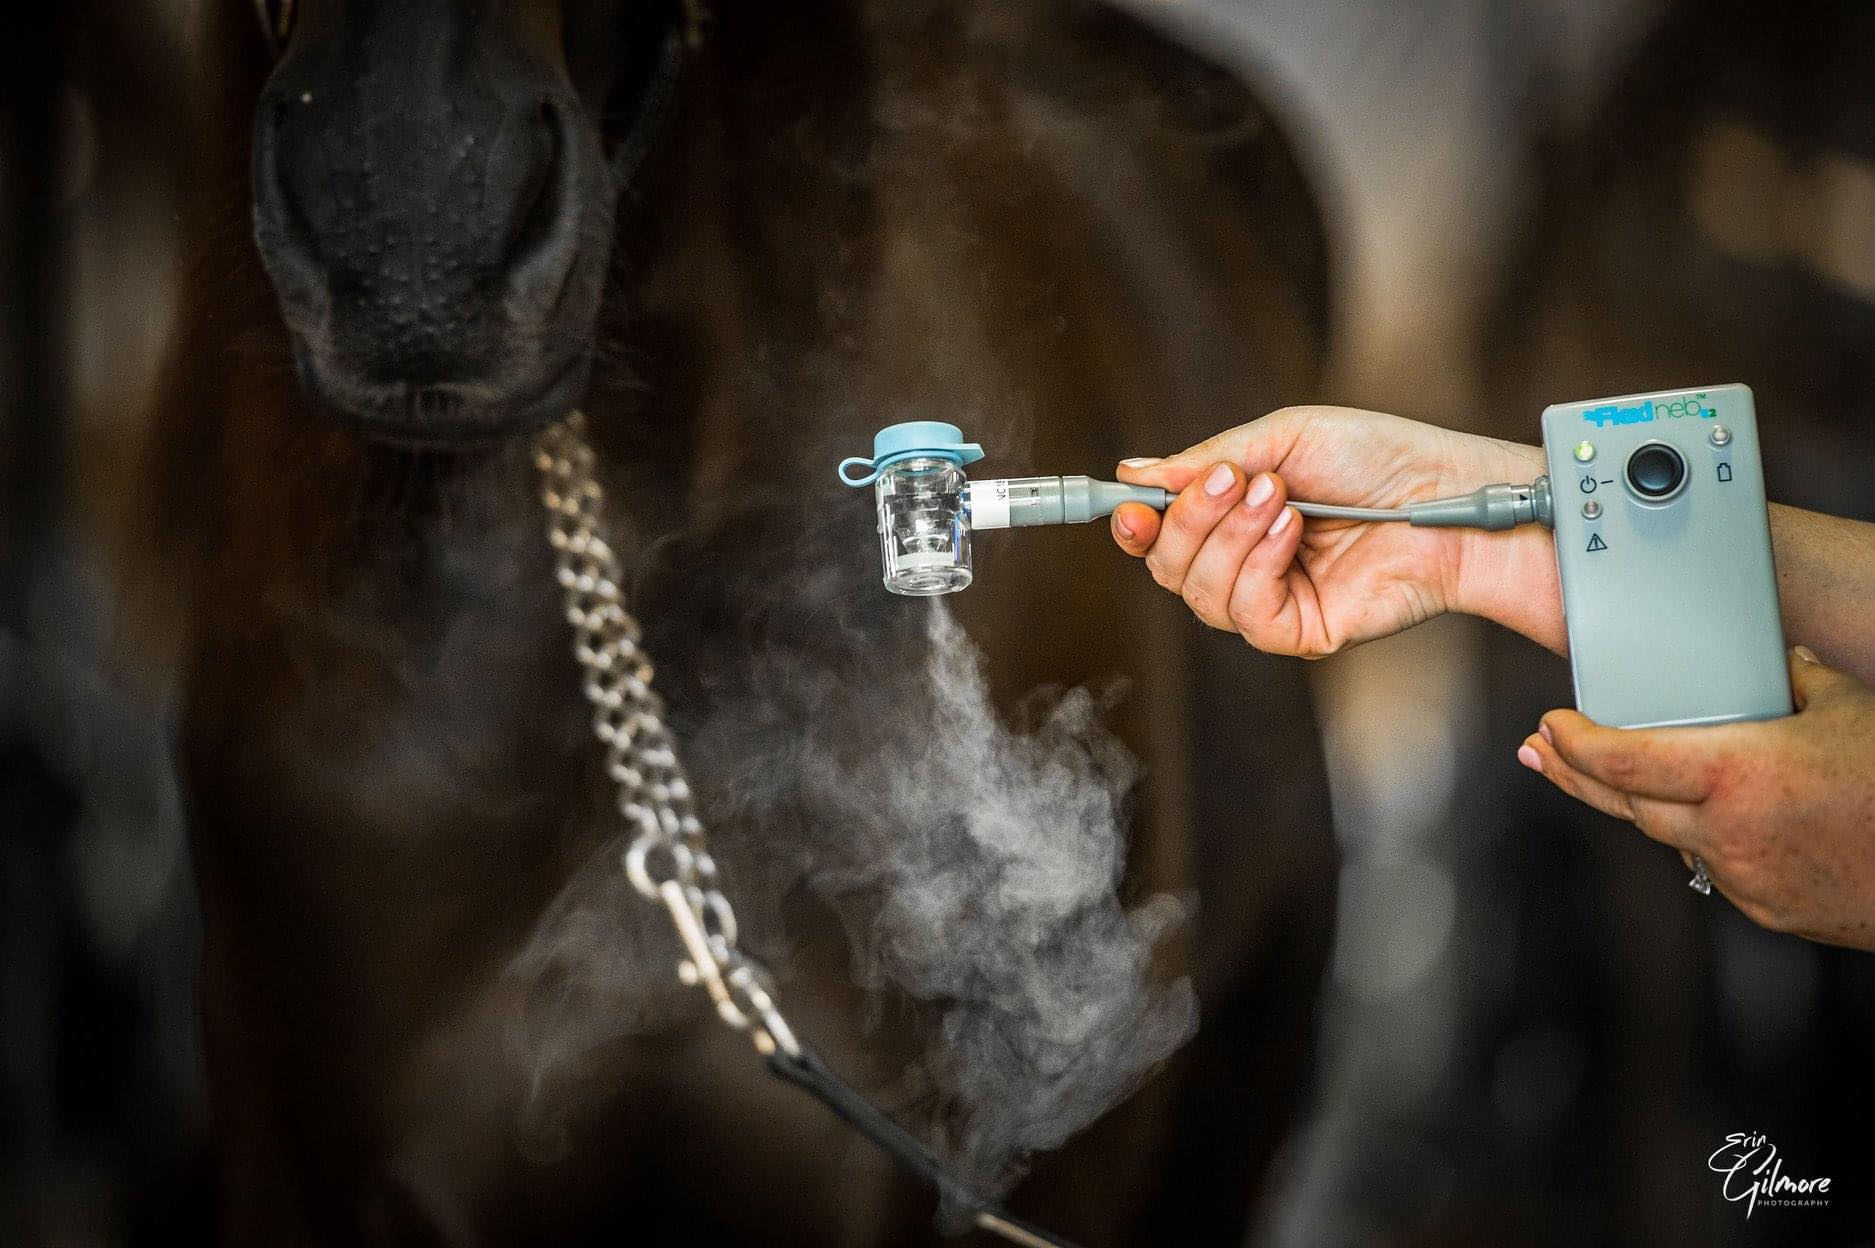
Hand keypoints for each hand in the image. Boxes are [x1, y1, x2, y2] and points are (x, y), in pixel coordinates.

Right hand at [1111, 406, 1563, 656]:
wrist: (1444, 494)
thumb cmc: (1377, 459)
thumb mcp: (1283, 439)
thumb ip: (1208, 460)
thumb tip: (1135, 475)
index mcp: (1233, 519)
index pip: (1161, 537)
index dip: (1136, 525)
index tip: (1129, 505)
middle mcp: (1245, 564)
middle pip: (1169, 568)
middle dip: (1190, 519)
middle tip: (1234, 479)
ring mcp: (1273, 602)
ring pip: (1201, 593)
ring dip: (1231, 537)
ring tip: (1281, 499)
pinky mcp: (1302, 631)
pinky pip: (1246, 615)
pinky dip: (1259, 566)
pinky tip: (1292, 533)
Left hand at [1519, 648, 1874, 950]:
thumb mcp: (1852, 710)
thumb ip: (1801, 682)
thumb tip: (1779, 660)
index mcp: (1737, 774)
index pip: (1623, 759)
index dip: (1574, 744)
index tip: (1549, 727)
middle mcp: (1726, 830)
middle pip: (1625, 802)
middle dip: (1575, 775)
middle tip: (1541, 753)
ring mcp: (1742, 876)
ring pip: (1668, 836)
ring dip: (1640, 806)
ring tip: (1606, 776)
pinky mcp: (1765, 908)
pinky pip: (1713, 866)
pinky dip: (1701, 838)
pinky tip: (1702, 817)